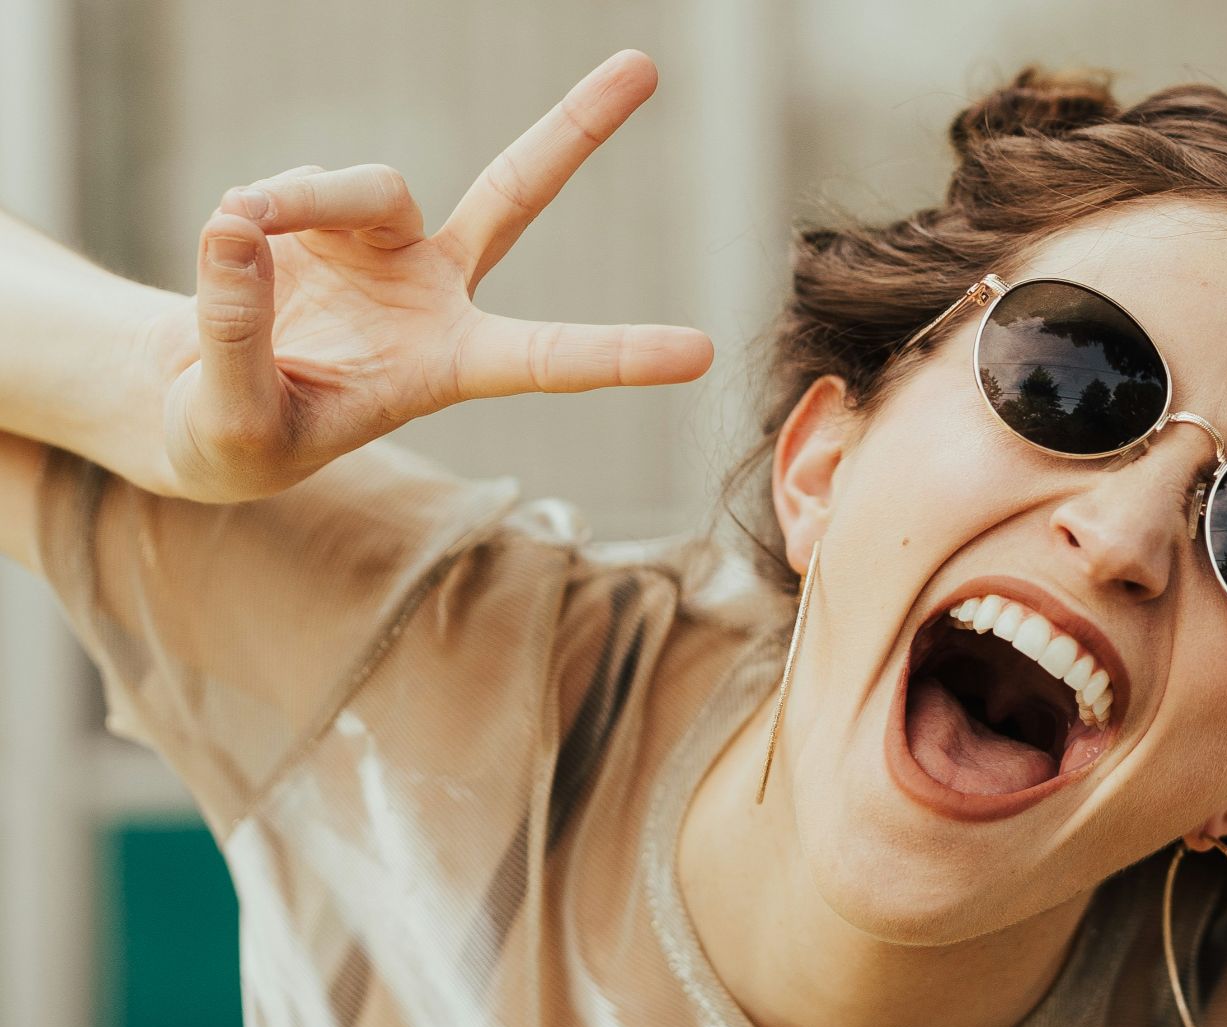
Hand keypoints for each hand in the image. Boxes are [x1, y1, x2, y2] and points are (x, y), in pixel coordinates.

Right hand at [134, 50, 709, 501]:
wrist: (202, 403)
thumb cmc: (241, 438)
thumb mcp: (236, 425)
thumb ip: (239, 338)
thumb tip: (235, 228)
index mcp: (449, 365)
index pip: (546, 359)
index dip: (619, 355)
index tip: (701, 353)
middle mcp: (436, 291)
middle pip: (515, 193)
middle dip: (576, 128)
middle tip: (644, 64)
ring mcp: (385, 243)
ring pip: (367, 186)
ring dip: (300, 201)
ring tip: (239, 229)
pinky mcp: (325, 212)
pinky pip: (293, 186)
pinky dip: (258, 209)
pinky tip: (233, 243)